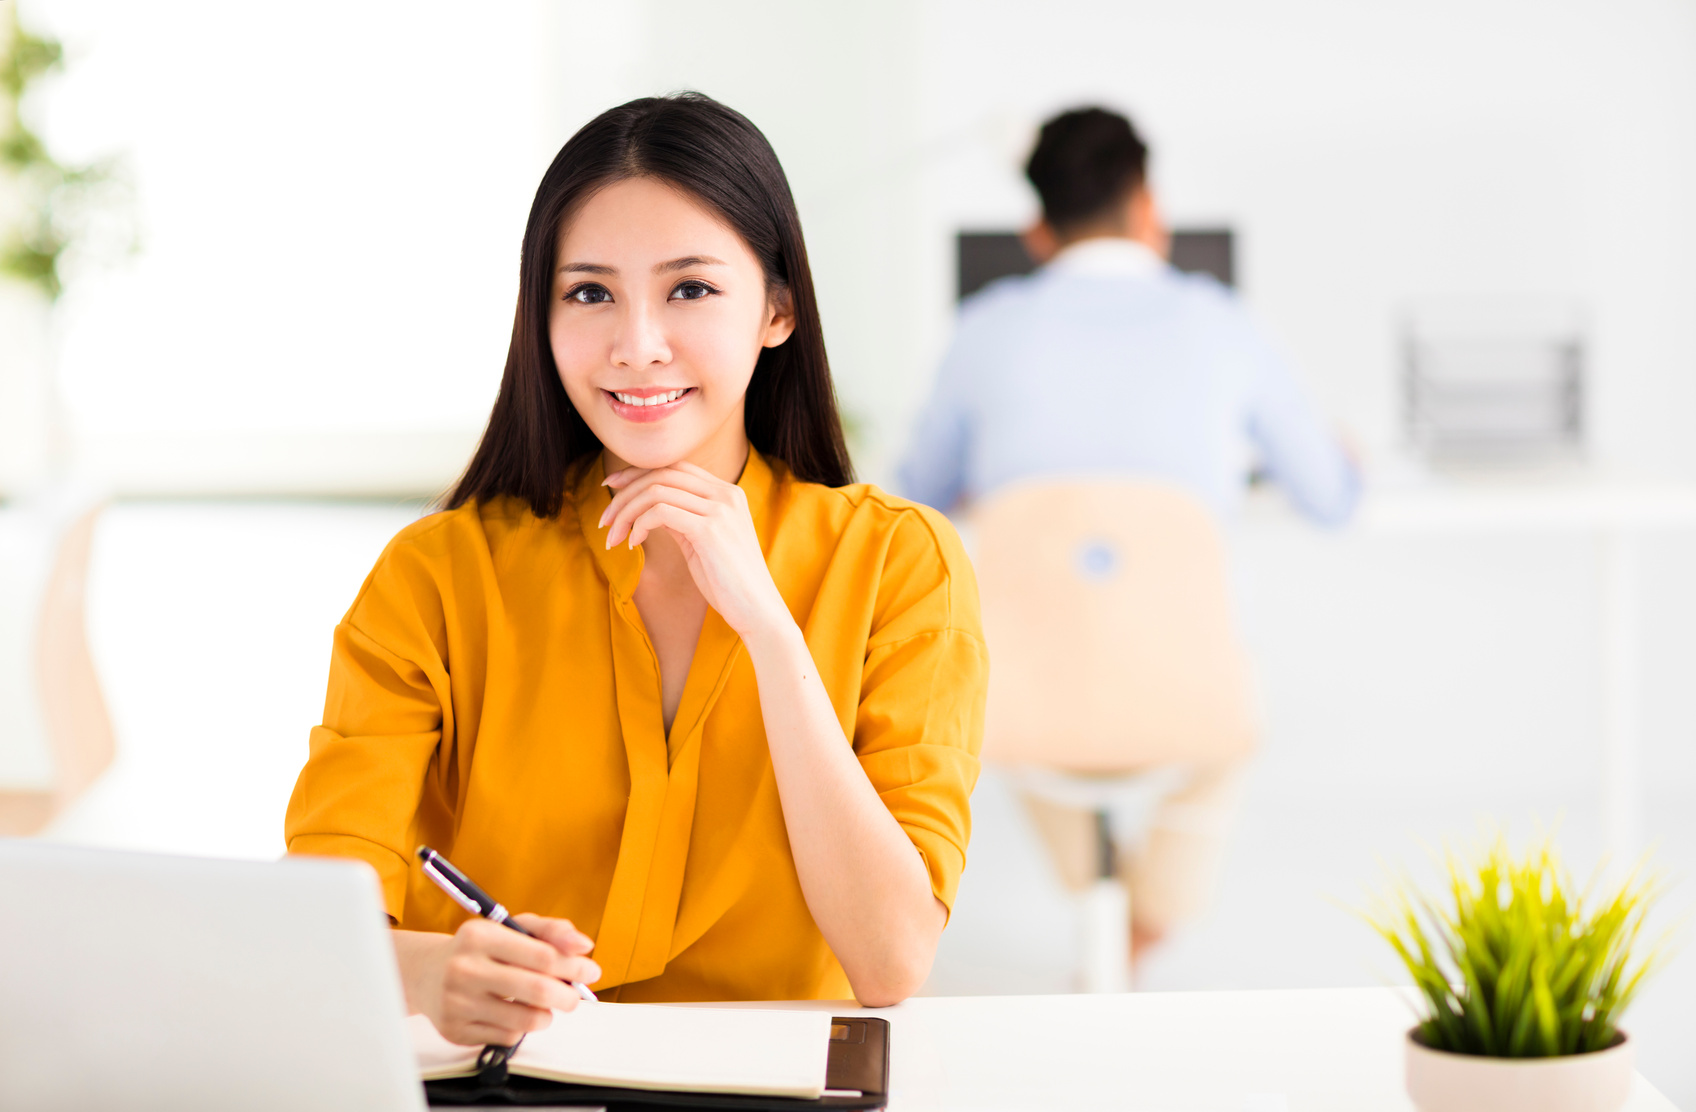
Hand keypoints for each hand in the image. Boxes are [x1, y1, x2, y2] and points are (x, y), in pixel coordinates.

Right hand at [394, 915, 599, 1046]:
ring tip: (544, 1007)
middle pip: (538, 990)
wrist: (427, 973)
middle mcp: (465, 968)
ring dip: (546, 1015)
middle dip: (568, 996)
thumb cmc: (480, 949)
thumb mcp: (511, 928)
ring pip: (526, 1020)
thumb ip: (551, 931)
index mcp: (480, 936)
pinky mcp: (455, 1031)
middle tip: (574, 997)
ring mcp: (457, 1003)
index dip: (574, 966)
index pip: (542, 955)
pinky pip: (507, 1037)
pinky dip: (520, 1028)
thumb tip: (583, 946)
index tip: (591, 971)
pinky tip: (512, 1013)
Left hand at [599, 461, 791, 640]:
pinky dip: (639, 525)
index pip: (674, 467)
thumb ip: (683, 517)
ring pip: (655, 491)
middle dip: (624, 493)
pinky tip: (633, 544)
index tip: (611, 488)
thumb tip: (647, 508)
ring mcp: (720, 509)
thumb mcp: (703, 540)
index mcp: (726, 492)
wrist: (757, 610)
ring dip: (625, 513)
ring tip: (613, 538)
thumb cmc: (728, 582)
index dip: (637, 473)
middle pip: (661, 474)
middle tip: (604, 520)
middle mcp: (725, 494)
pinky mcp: (710, 529)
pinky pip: (659, 512)